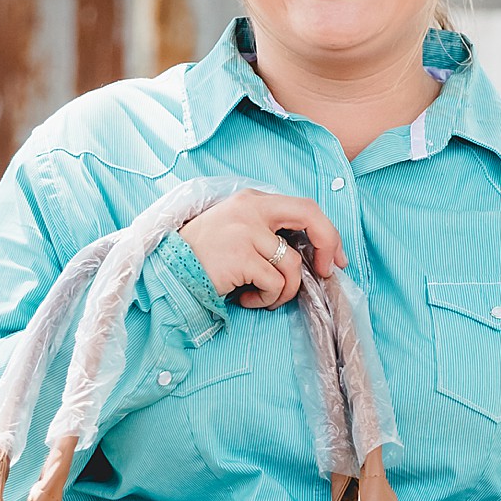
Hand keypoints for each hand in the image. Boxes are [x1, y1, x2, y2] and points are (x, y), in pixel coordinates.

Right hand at [180, 190, 347, 309]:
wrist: (167, 271)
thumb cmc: (204, 257)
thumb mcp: (236, 231)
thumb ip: (267, 232)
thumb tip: (311, 254)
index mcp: (252, 200)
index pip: (303, 206)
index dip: (327, 232)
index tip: (333, 257)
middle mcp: (251, 209)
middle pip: (309, 215)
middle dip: (328, 244)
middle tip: (325, 272)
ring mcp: (245, 231)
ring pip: (292, 265)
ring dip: (284, 291)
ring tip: (262, 297)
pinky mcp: (240, 256)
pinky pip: (274, 284)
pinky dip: (266, 299)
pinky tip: (245, 300)